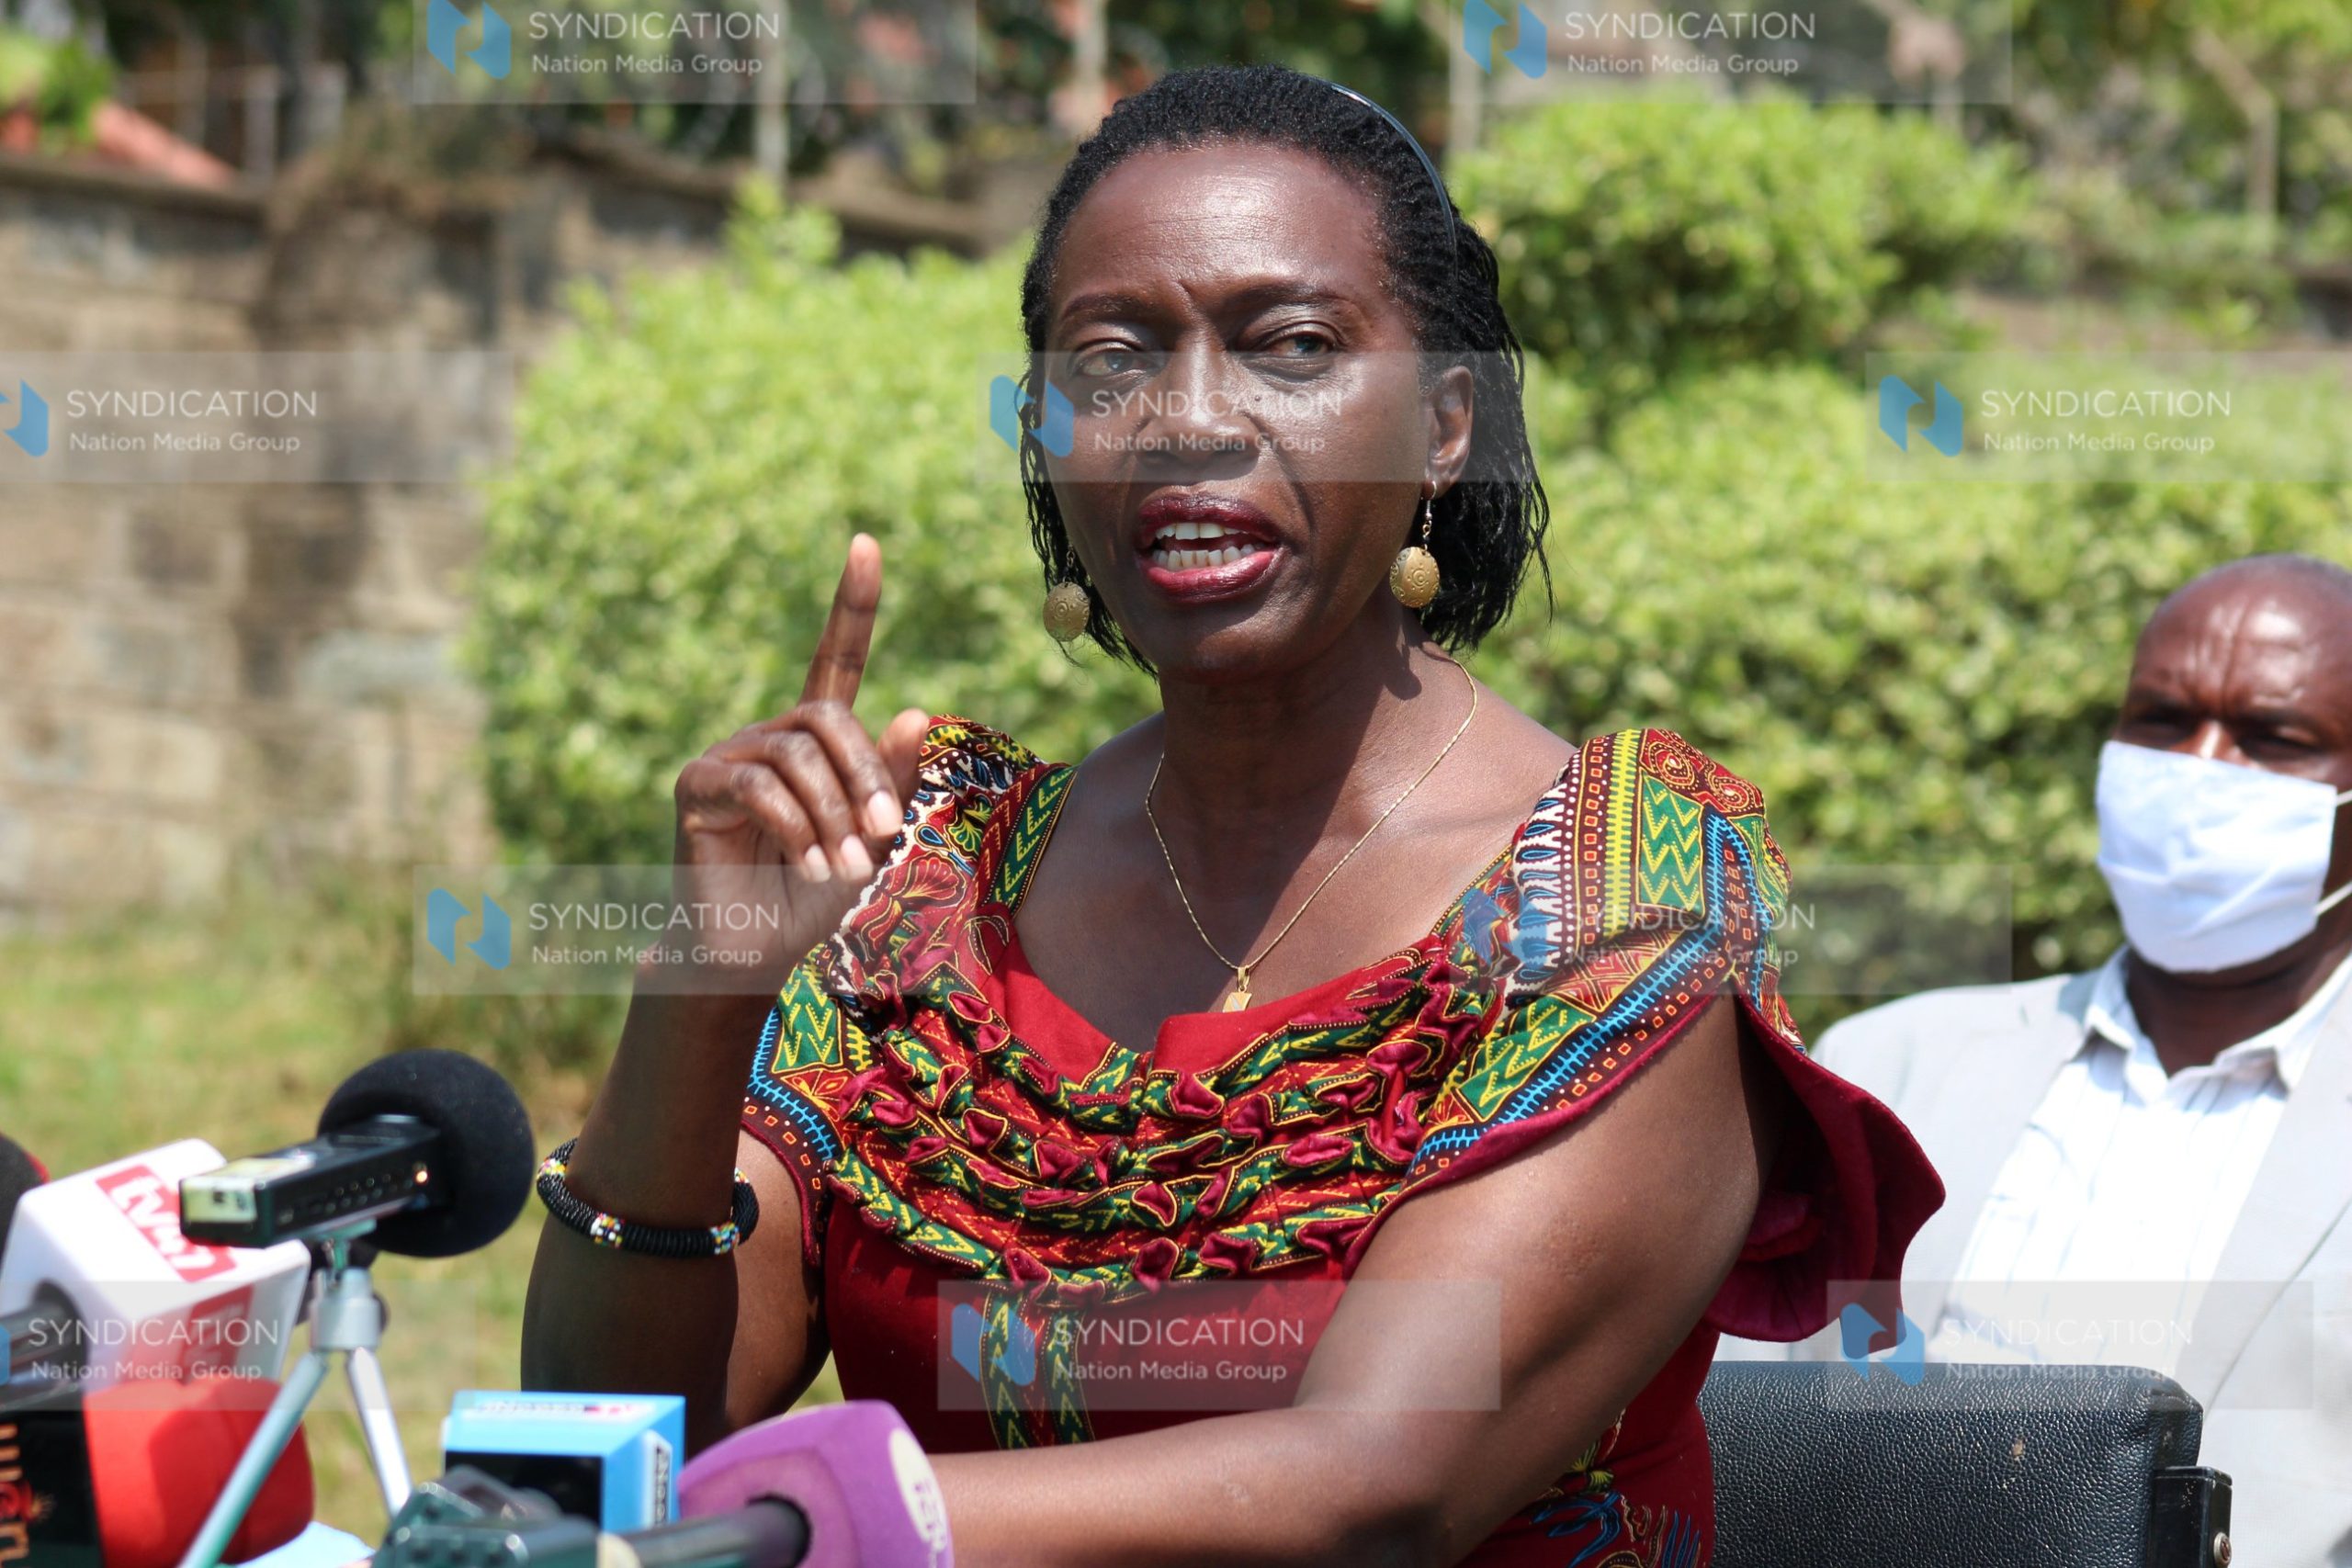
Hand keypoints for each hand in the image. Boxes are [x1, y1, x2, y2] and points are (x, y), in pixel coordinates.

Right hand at [668, 533, 927, 990]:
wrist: (755, 951)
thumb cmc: (815, 898)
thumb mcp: (870, 838)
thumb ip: (891, 780)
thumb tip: (912, 712)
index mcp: (816, 740)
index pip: (837, 657)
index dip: (851, 603)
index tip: (865, 543)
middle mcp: (772, 735)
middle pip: (828, 715)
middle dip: (865, 773)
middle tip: (883, 834)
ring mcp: (730, 755)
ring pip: (798, 752)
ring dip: (832, 814)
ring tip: (841, 868)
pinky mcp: (698, 785)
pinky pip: (758, 785)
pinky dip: (796, 827)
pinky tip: (808, 865)